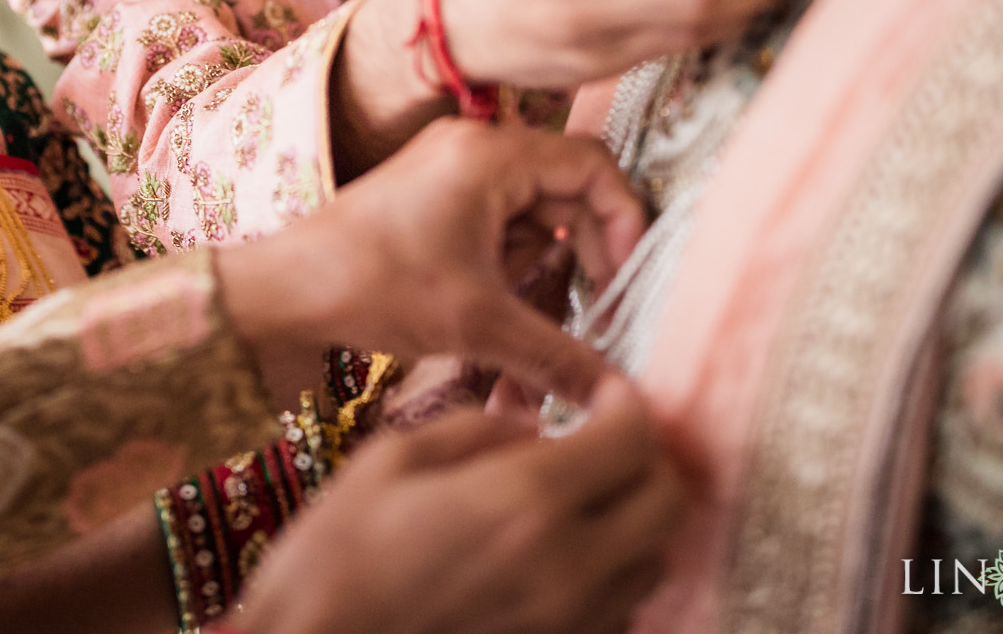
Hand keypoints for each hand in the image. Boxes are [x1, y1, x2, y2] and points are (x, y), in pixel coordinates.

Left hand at [217, 118, 643, 405]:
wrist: (286, 290)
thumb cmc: (375, 287)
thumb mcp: (479, 323)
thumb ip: (559, 356)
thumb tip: (616, 396)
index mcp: (492, 154)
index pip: (594, 167)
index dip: (623, 222)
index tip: (622, 281)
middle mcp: (473, 146)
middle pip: (567, 187)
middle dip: (584, 252)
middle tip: (590, 311)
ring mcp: (449, 168)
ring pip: (533, 210)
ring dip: (542, 263)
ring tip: (520, 315)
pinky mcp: (432, 195)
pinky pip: (498, 219)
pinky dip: (508, 261)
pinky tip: (492, 305)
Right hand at [236, 376, 684, 633]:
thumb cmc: (337, 554)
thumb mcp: (395, 457)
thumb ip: (480, 431)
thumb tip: (531, 426)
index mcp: (524, 500)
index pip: (631, 440)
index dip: (627, 403)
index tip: (606, 391)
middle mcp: (568, 566)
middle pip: (665, 502)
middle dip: (643, 459)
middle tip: (602, 438)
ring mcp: (571, 621)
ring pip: (652, 560)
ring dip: (633, 518)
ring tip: (583, 496)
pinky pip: (620, 607)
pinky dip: (610, 570)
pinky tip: (559, 552)